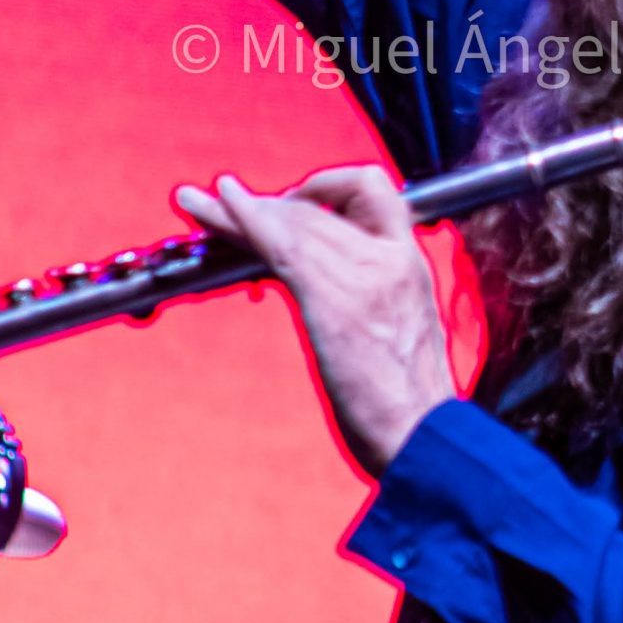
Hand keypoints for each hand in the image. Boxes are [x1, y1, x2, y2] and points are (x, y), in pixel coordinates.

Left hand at [175, 166, 456, 475]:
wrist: (426, 435)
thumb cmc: (414, 405)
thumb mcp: (404, 336)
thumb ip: (377, 305)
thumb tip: (342, 307)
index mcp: (409, 265)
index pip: (373, 193)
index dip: (327, 187)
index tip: (295, 202)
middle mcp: (389, 257)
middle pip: (317, 208)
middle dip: (265, 203)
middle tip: (222, 204)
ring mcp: (362, 274)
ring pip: (292, 222)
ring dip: (236, 210)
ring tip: (196, 203)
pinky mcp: (332, 297)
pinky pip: (282, 246)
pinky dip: (245, 220)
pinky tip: (219, 209)